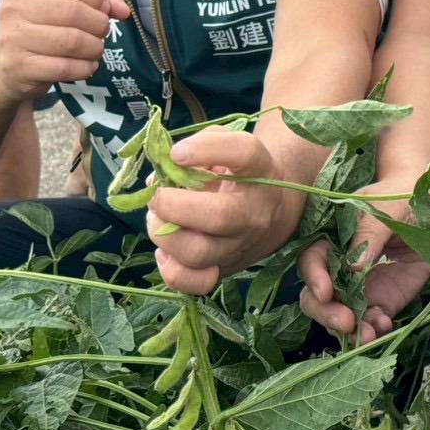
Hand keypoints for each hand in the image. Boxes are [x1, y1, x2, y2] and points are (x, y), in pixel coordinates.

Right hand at [0, 0, 129, 102]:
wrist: (7, 61)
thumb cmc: (43, 23)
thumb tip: (122, 10)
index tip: (104, 8)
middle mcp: (11, 6)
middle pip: (72, 11)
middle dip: (98, 24)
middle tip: (102, 31)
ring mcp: (11, 37)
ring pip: (71, 41)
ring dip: (94, 47)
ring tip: (95, 48)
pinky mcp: (16, 66)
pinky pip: (64, 68)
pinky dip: (85, 68)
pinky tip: (87, 66)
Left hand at [149, 128, 301, 294]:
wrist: (272, 209)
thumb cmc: (240, 171)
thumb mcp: (228, 146)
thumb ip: (197, 147)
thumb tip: (159, 174)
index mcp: (261, 169)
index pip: (244, 153)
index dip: (207, 149)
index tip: (177, 153)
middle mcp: (255, 210)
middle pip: (219, 215)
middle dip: (174, 205)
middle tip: (156, 196)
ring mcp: (241, 244)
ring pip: (199, 253)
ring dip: (164, 235)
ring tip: (157, 219)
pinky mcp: (226, 269)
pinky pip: (197, 283)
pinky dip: (172, 270)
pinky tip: (166, 250)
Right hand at [298, 177, 429, 341]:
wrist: (429, 208)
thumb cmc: (402, 197)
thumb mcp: (386, 208)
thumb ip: (370, 235)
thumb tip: (353, 267)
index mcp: (332, 239)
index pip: (312, 261)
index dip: (314, 278)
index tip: (326, 292)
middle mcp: (339, 267)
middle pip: (317, 297)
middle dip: (327, 313)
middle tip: (346, 323)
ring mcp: (359, 287)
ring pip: (341, 315)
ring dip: (351, 330)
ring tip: (370, 336)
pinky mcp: (380, 300)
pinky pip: (370, 321)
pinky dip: (374, 329)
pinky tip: (385, 326)